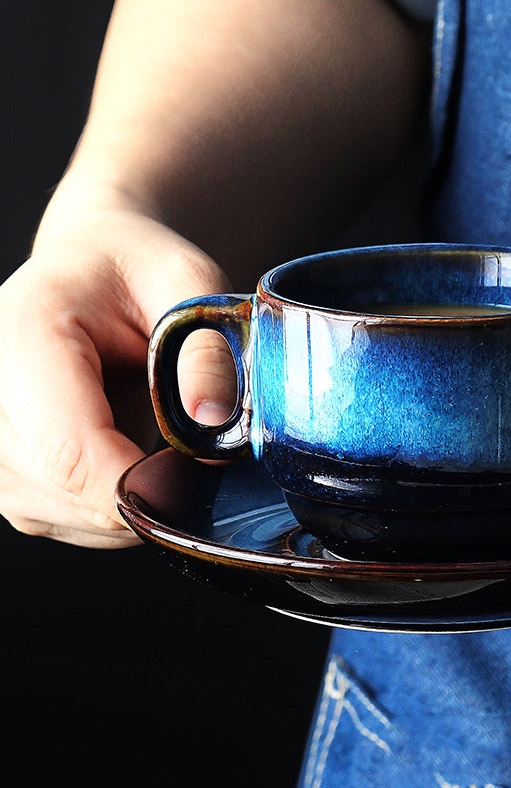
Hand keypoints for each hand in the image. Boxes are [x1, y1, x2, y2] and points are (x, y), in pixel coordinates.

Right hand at [0, 201, 235, 547]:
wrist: (92, 271)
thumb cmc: (138, 272)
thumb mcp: (189, 284)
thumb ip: (207, 350)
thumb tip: (214, 421)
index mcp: (27, 333)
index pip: (68, 448)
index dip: (139, 484)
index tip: (197, 480)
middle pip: (65, 489)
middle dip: (147, 490)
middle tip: (195, 450)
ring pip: (64, 513)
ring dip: (131, 499)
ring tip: (161, 444)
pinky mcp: (6, 469)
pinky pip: (62, 517)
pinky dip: (113, 504)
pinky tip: (135, 459)